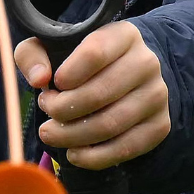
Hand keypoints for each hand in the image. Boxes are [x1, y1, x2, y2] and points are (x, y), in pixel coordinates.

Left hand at [15, 21, 169, 169]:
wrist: (126, 75)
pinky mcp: (160, 125)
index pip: (94, 53)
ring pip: (111, 124)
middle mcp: (147, 63)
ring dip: (72, 135)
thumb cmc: (81, 61)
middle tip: (46, 111)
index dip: (67, 74)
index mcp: (123, 35)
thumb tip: (38, 78)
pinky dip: (94, 157)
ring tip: (51, 133)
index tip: (51, 85)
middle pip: (100, 93)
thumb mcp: (53, 46)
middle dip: (63, 109)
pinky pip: (126, 148)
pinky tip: (73, 153)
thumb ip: (33, 55)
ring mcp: (157, 95)